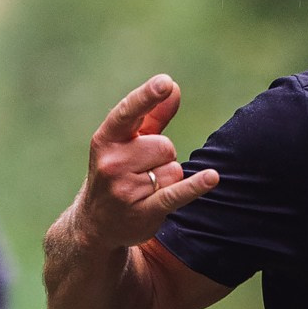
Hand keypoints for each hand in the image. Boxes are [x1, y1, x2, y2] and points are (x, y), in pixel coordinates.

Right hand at [73, 76, 218, 251]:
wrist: (95, 225)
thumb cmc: (116, 173)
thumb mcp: (127, 143)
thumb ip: (152, 116)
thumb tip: (173, 87)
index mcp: (106, 140)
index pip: (128, 113)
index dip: (147, 97)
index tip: (164, 83)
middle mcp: (112, 163)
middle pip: (164, 145)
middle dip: (162, 157)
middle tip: (143, 170)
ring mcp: (125, 189)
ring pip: (173, 169)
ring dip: (168, 179)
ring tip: (146, 188)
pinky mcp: (143, 211)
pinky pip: (176, 193)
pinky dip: (195, 186)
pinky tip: (212, 178)